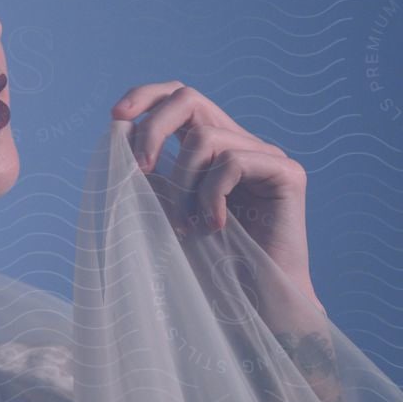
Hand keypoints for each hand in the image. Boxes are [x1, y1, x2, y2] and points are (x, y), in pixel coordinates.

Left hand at [112, 81, 317, 307]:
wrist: (252, 304)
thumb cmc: (204, 263)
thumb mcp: (162, 208)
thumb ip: (148, 172)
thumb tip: (119, 132)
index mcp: (209, 147)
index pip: (178, 97)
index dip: (145, 97)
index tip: (115, 119)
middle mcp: (240, 143)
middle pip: (190, 98)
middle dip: (153, 129)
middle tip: (138, 170)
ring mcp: (266, 155)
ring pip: (205, 138)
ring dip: (181, 183)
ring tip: (184, 225)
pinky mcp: (287, 173)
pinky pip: (232, 162)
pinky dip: (210, 195)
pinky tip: (214, 227)